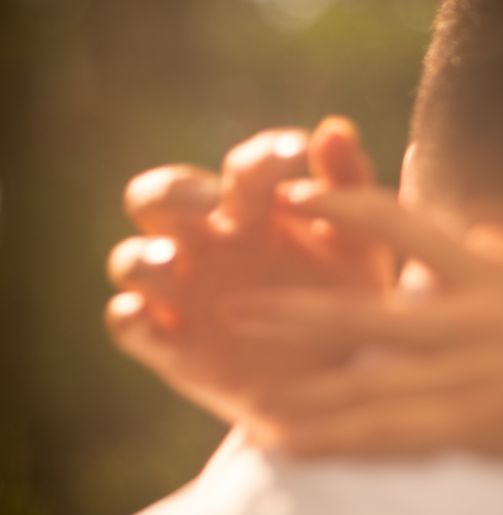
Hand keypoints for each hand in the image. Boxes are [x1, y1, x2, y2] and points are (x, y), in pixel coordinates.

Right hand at [105, 120, 392, 421]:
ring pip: (131, 259)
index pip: (240, 169)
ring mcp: (184, 295)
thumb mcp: (363, 247)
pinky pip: (126, 325)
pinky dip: (127, 317)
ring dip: (146, 254)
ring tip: (174, 259)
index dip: (260, 157)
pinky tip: (145, 315)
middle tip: (216, 203)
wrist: (345, 388)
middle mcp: (209, 245)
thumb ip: (350, 187)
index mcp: (255, 213)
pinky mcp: (172, 348)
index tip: (295, 158)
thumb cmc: (354, 303)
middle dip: (179, 192)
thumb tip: (333, 127)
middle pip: (159, 197)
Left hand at [223, 186, 502, 485]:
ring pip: (371, 382)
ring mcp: (478, 377)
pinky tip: (297, 452)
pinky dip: (342, 444)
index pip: (401, 222)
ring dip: (305, 392)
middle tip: (230, 309)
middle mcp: (476, 319)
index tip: (290, 197)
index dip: (340, 206)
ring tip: (247, 401)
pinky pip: (397, 438)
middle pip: (365, 311)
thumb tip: (475, 230)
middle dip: (294, 313)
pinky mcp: (485, 430)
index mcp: (492, 271)